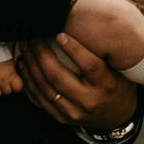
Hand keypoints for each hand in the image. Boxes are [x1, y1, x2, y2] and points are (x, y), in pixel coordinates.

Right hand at [0, 61, 23, 104]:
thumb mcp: (10, 63)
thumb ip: (13, 72)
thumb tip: (16, 80)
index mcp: (10, 74)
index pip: (18, 87)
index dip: (17, 87)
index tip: (15, 86)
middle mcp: (2, 81)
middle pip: (8, 92)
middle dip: (6, 88)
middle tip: (4, 83)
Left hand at [15, 34, 137, 129]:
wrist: (118, 116)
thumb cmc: (117, 84)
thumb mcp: (117, 67)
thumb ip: (102, 51)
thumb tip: (81, 24)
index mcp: (106, 84)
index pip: (90, 66)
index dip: (74, 49)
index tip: (60, 34)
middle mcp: (89, 100)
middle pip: (59, 77)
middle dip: (41, 54)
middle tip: (33, 37)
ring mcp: (74, 112)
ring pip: (46, 88)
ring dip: (31, 66)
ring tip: (25, 49)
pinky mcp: (63, 118)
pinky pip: (41, 100)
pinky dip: (30, 82)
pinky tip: (24, 67)